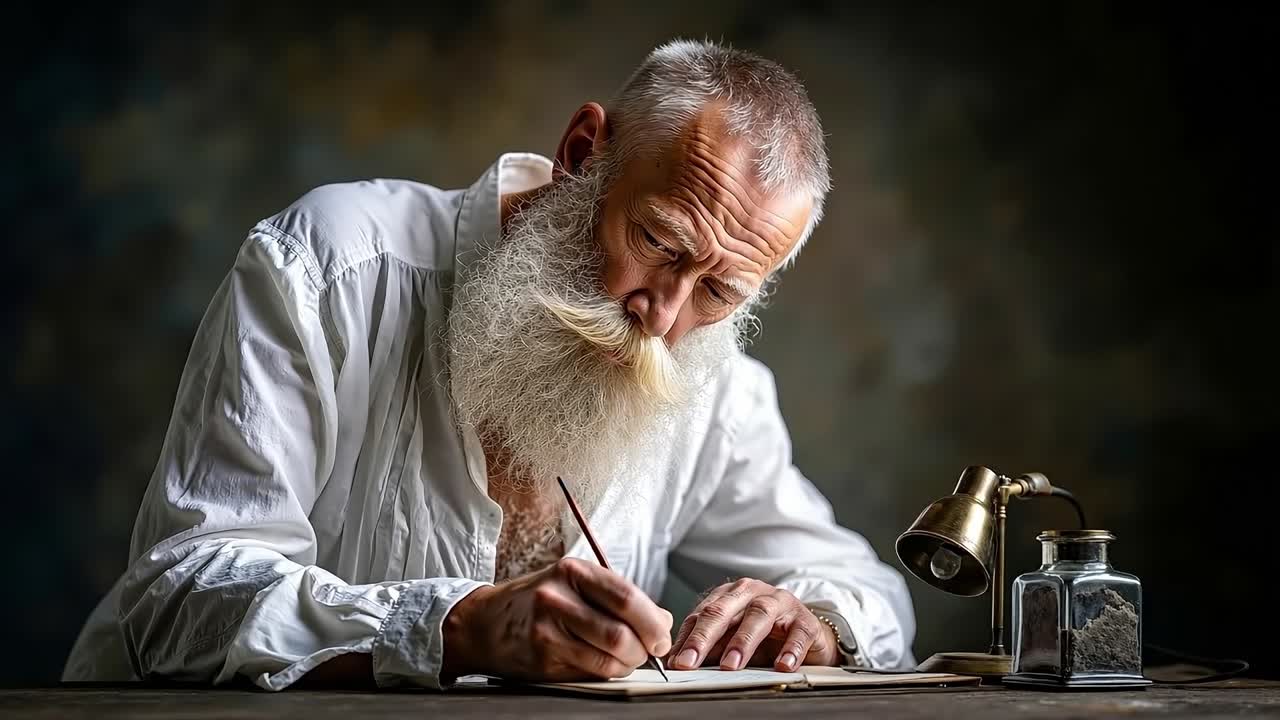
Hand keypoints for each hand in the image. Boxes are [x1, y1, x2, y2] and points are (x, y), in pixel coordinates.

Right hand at [442, 558, 672, 680]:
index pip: (626, 598)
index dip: (652, 621)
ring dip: (628, 664)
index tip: (661, 634)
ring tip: (627, 658)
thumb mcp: (575, 583)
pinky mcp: (543, 660)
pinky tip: (605, 664)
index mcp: (572, 571)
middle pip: (620, 634)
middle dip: (645, 649)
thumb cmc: (539, 600)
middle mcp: (557, 599)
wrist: (486, 623)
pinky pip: (590, 673)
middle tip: (649, 651)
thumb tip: (662, 619)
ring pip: (609, 659)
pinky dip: (607, 673)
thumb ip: (618, 596)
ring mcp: (547, 632)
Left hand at [666, 578, 839, 671]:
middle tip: (690, 662)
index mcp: (729, 595)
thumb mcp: (731, 640)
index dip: (687, 639)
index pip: (702, 615)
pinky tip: (782, 666)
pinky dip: (790, 649)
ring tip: (729, 666)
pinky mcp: (805, 619)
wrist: (806, 636)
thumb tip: (677, 663)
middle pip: (723, 610)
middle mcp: (752, 593)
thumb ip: (708, 648)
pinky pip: (798, 632)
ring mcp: (780, 603)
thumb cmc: (764, 636)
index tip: (675, 663)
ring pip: (759, 615)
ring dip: (742, 641)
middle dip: (704, 637)